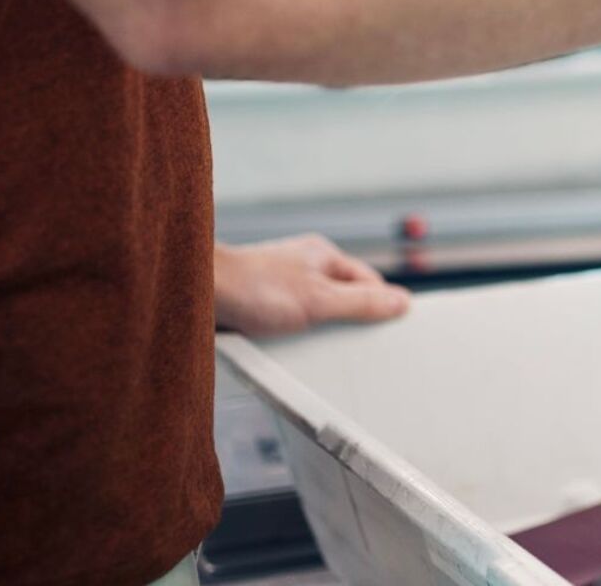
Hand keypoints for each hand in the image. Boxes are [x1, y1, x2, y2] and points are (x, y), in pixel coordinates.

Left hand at [214, 234, 411, 336]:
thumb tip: (401, 302)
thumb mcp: (319, 300)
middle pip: (342, 297)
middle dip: (346, 321)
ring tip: (309, 344)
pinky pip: (288, 321)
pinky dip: (290, 335)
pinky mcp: (260, 301)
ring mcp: (281, 282)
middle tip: (347, 342)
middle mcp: (303, 265)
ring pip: (314, 311)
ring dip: (314, 331)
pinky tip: (285, 345)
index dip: (379, 304)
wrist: (199, 292)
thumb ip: (362, 303)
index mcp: (323, 255)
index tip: (388, 327)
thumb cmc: (253, 287)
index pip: (368, 281)